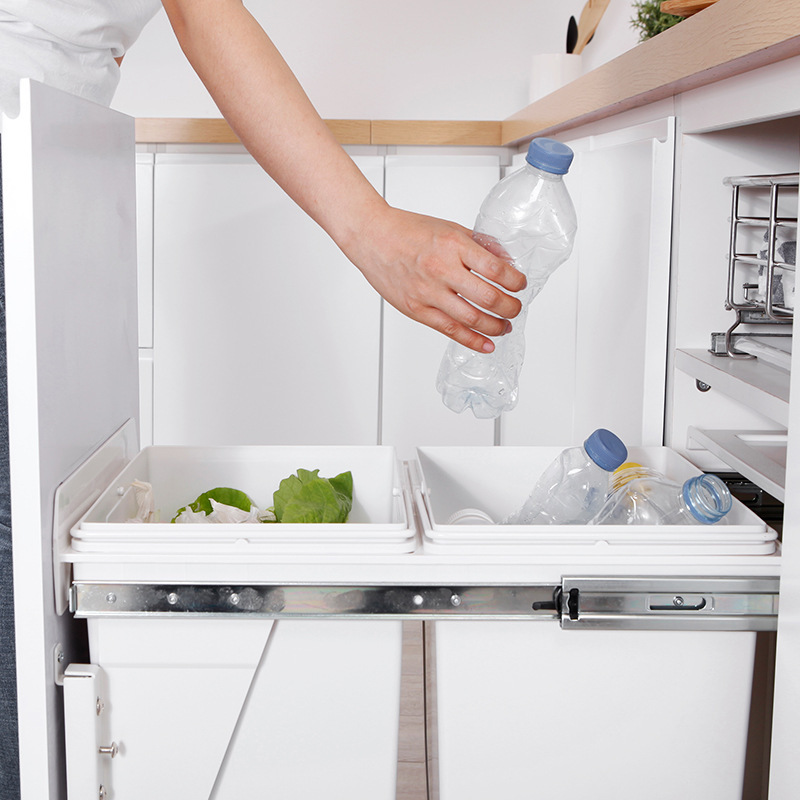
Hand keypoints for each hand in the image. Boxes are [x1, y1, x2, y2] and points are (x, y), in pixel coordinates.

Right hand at [344, 205, 526, 352]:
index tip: (520, 285)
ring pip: (472, 318)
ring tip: (504, 326)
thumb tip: (506, 262)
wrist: (372, 237)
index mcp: (454, 245)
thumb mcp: (449, 228)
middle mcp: (442, 269)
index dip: (515, 281)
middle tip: (516, 308)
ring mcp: (428, 292)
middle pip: (488, 298)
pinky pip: (450, 330)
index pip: (496, 269)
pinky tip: (486, 344)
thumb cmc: (407, 231)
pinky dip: (472, 340)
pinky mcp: (417, 309)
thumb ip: (478, 245)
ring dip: (495, 326)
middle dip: (510, 307)